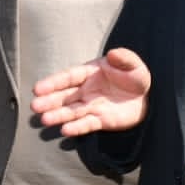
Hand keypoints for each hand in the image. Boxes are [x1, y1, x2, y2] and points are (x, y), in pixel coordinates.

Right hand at [31, 47, 151, 136]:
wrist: (150, 98)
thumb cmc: (137, 77)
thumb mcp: (133, 64)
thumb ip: (123, 58)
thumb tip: (111, 54)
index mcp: (90, 73)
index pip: (68, 77)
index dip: (53, 83)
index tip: (37, 88)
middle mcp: (87, 90)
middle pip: (65, 96)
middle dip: (50, 101)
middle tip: (34, 106)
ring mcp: (93, 106)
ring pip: (72, 111)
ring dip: (58, 115)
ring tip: (44, 120)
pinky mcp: (101, 120)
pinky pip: (87, 124)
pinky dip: (77, 127)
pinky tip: (65, 130)